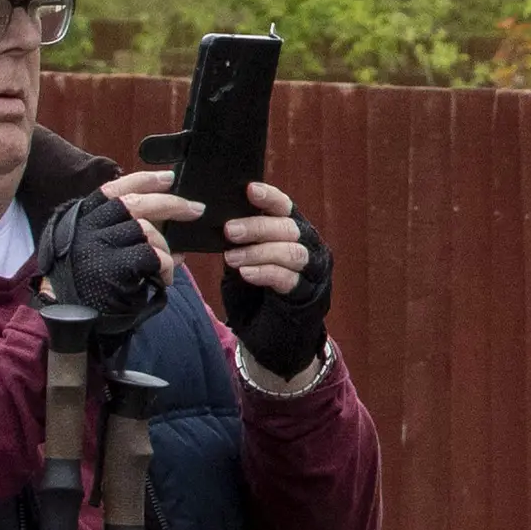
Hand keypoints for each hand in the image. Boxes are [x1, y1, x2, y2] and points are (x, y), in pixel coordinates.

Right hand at [36, 181, 171, 343]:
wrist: (70, 319)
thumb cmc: (88, 284)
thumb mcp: (94, 249)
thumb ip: (120, 230)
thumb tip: (165, 218)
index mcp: (83, 219)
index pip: (114, 189)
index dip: (143, 180)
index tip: (168, 178)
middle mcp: (88, 228)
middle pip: (135, 204)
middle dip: (171, 204)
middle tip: (195, 209)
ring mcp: (99, 245)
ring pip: (146, 230)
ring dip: (165, 246)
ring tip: (169, 263)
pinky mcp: (113, 266)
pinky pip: (152, 256)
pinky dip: (167, 266)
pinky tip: (166, 278)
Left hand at [220, 181, 333, 381]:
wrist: (272, 340)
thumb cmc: (256, 296)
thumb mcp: (243, 262)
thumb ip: (239, 243)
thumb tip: (217, 219)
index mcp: (293, 233)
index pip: (286, 208)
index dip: (270, 197)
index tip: (249, 189)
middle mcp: (309, 247)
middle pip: (289, 228)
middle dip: (258, 227)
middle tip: (229, 230)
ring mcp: (313, 273)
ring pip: (293, 252)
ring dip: (260, 251)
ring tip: (231, 257)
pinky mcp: (309, 296)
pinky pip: (289, 279)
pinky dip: (266, 273)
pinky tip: (246, 273)